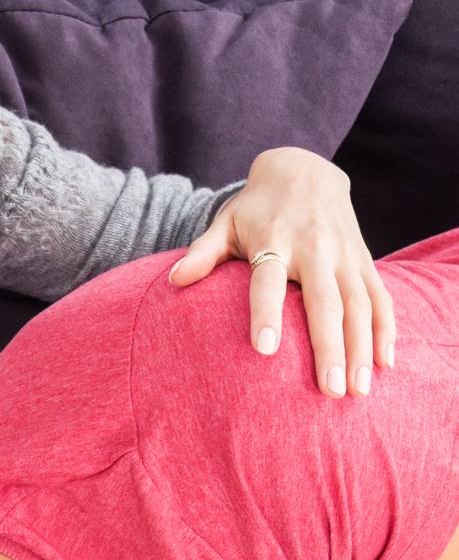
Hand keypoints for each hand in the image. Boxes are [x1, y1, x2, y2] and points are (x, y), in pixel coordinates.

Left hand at [170, 146, 395, 396]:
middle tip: (328, 390)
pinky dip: (386, 329)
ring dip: (361, 348)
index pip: (268, 281)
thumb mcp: (225, 223)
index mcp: (275, 241)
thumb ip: (202, 252)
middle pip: (324, 303)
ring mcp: (345, 254)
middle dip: (329, 347)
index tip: (264, 349)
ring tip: (357, 391)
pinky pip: (380, 296)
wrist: (304, 169)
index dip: (266, 313)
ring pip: (358, 305)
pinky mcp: (365, 259)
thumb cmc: (256, 208)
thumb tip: (173, 280)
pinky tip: (386, 364)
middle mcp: (315, 248)